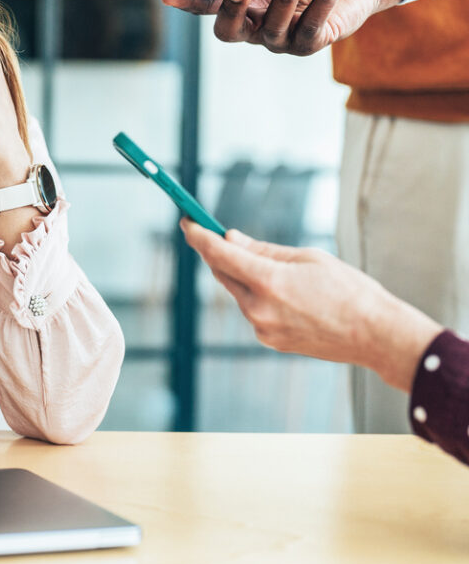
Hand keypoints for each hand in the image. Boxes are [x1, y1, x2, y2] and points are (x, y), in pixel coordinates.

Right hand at [162, 0, 409, 54]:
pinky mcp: (310, 43)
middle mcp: (253, 26)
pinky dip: (323, 1)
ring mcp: (281, 38)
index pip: (204, 6)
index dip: (186, 2)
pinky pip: (310, 27)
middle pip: (229, 30)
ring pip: (272, 27)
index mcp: (237, 3)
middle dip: (232, 9)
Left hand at [181, 220, 440, 391]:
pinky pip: (252, 310)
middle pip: (223, 273)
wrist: (375, 336)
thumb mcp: (308, 258)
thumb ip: (264, 250)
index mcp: (268, 282)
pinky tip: (284, 294)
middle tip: (217, 234)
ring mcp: (262, 328)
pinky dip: (257, 296)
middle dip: (218, 253)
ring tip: (274, 268)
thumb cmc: (349, 290)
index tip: (187, 222)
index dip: (198, 235)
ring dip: (242, 276)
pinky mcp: (269, 341)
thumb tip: (231, 239)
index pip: (219, 254)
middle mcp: (258, 308)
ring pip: (238, 293)